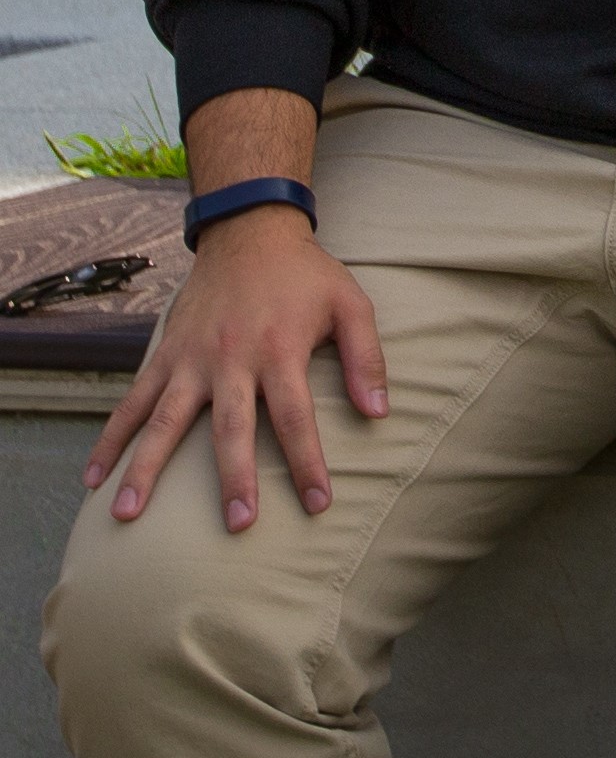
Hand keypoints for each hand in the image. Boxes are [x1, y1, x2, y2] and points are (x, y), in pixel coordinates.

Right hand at [83, 208, 389, 530]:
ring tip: (127, 514)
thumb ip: (366, 358)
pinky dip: (111, 438)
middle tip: (239, 523)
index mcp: (280, 351)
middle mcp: (232, 360)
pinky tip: (94, 476)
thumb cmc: (306, 276)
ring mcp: (191, 360)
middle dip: (235, 479)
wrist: (250, 234)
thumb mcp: (351, 305)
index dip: (308, 463)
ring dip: (147, 468)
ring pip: (166, 422)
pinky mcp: (165, 356)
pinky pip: (133, 401)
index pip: (296, 419)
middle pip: (232, 428)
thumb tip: (379, 412)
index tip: (317, 504)